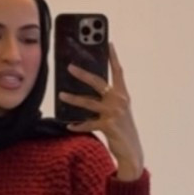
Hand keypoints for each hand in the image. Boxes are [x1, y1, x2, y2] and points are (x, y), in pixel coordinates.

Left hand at [59, 43, 144, 180]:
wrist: (132, 151)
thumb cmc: (122, 129)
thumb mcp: (119, 110)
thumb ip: (108, 99)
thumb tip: (88, 90)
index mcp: (123, 95)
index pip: (118, 71)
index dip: (113, 57)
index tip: (108, 43)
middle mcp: (120, 101)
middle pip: (98, 82)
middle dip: (83, 74)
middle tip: (70, 67)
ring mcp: (114, 113)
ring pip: (88, 102)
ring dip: (73, 99)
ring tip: (61, 95)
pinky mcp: (108, 125)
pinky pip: (88, 124)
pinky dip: (78, 125)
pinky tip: (69, 125)